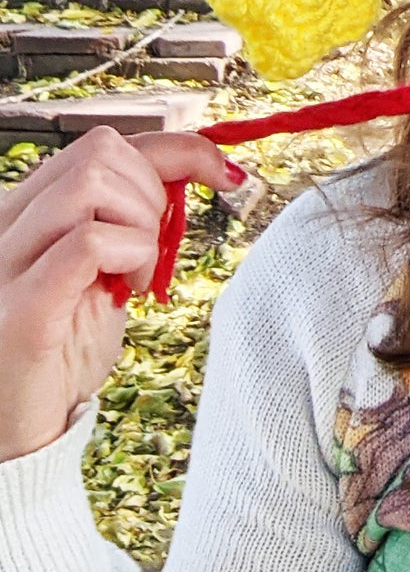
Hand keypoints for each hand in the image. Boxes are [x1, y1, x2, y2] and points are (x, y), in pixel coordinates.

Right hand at [0, 126, 240, 462]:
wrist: (22, 428)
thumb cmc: (66, 346)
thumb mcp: (110, 265)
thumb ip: (133, 215)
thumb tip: (196, 164)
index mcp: (26, 209)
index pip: (105, 143)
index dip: (178, 148)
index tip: (226, 173)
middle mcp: (5, 225)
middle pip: (100, 151)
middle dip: (153, 191)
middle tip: (153, 250)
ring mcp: (5, 262)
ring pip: (91, 182)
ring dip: (139, 223)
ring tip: (136, 274)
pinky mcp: (21, 308)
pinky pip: (86, 243)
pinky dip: (129, 253)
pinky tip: (128, 290)